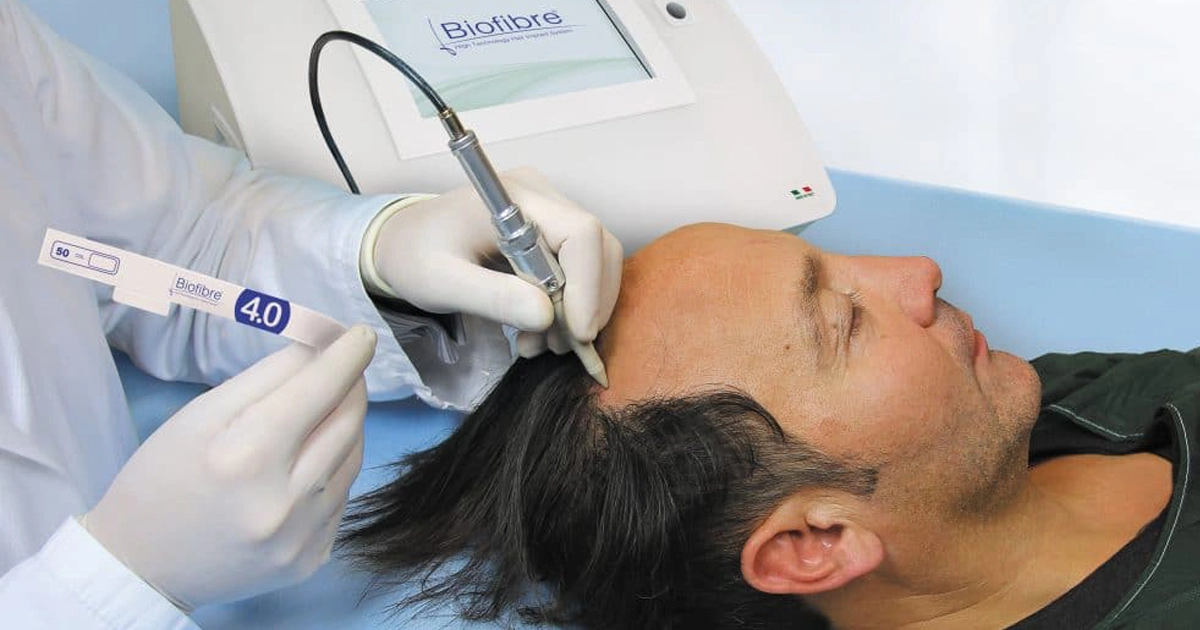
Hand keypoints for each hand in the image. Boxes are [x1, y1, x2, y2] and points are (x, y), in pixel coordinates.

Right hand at [82, 326, 375, 609]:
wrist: (140, 568)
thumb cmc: (162, 478)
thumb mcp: (200, 415)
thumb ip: (268, 377)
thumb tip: (323, 349)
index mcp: (246, 456)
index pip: (319, 389)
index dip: (347, 357)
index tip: (362, 336)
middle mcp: (283, 501)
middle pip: (346, 422)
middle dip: (351, 386)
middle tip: (343, 369)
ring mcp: (302, 537)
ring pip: (353, 458)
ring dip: (346, 426)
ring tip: (322, 413)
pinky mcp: (312, 559)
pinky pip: (342, 497)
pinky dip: (335, 470)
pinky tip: (310, 464)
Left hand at [373, 167, 622, 355]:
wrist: (402, 242)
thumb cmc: (414, 256)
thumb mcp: (440, 282)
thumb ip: (491, 297)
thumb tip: (546, 316)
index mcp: (514, 198)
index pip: (580, 233)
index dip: (589, 285)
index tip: (577, 333)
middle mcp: (541, 196)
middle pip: (598, 247)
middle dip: (588, 303)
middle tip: (557, 345)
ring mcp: (550, 212)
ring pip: (596, 262)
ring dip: (579, 310)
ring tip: (540, 343)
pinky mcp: (551, 232)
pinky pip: (581, 269)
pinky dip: (570, 306)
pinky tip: (539, 330)